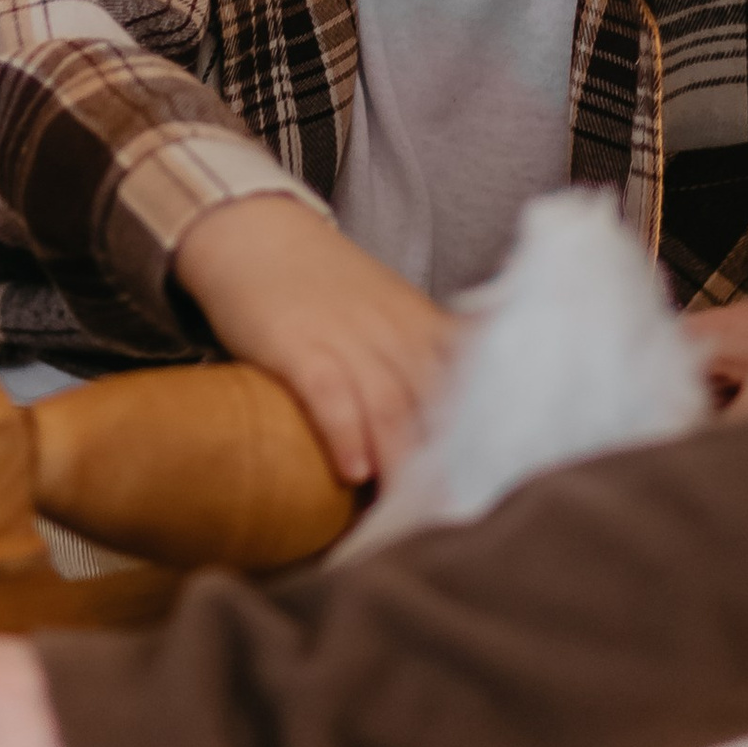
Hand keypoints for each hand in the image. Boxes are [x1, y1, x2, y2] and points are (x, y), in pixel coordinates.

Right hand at [173, 196, 453, 485]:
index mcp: (423, 326)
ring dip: (401, 462)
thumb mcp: (390, 310)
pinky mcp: (297, 345)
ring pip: (389, 405)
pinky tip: (352, 472)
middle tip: (453, 514)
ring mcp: (346, 337)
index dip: (482, 439)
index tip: (491, 487)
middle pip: (433, 406)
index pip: (471, 386)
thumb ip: (425, 359)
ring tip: (408, 509)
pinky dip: (344, 432)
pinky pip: (329, 393)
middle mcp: (394, 332)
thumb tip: (458, 428)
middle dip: (445, 466)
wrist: (256, 232)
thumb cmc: (325, 285)